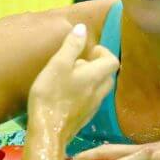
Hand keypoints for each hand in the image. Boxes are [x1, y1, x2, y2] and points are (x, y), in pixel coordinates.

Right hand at [27, 24, 119, 138]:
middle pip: (108, 75)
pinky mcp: (84, 118)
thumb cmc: (51, 95)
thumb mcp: (58, 65)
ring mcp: (93, 107)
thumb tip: (82, 28)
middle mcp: (98, 92)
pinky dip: (85, 93)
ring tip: (70, 77)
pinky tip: (67, 95)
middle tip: (79, 62)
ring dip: (90, 80)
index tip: (89, 51)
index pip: (112, 61)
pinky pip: (91, 100)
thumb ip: (71, 46)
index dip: (103, 52)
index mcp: (95, 76)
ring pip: (99, 89)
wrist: (47, 131)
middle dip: (97, 65)